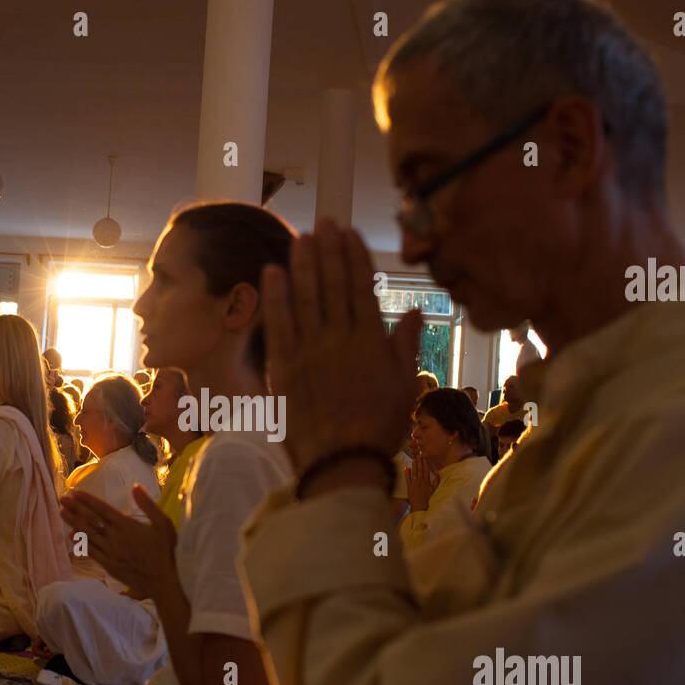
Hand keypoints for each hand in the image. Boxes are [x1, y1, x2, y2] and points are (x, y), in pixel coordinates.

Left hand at [59, 486, 177, 600]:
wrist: (162, 581)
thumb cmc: (165, 551)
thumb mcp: (163, 523)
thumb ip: (148, 504)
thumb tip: (135, 487)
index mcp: (127, 525)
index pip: (102, 509)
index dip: (87, 500)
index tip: (75, 492)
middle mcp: (115, 537)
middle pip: (91, 519)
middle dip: (75, 508)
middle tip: (62, 498)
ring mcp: (110, 552)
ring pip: (87, 534)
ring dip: (73, 522)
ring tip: (62, 512)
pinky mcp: (108, 564)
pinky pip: (90, 551)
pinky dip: (80, 542)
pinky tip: (71, 535)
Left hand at [260, 219, 422, 475]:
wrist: (341, 463)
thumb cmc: (379, 428)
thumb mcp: (404, 386)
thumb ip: (404, 344)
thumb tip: (412, 310)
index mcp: (370, 342)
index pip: (361, 287)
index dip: (354, 256)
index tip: (349, 232)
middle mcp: (339, 339)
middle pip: (332, 284)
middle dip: (328, 250)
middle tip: (324, 222)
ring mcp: (309, 351)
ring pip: (306, 297)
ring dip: (303, 264)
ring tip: (302, 237)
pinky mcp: (283, 367)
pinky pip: (277, 325)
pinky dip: (275, 296)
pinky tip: (272, 271)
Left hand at [405, 454, 439, 511]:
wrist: (420, 507)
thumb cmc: (427, 500)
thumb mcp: (434, 491)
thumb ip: (436, 482)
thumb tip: (438, 474)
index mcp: (427, 482)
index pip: (426, 470)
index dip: (425, 463)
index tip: (424, 457)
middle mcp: (420, 482)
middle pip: (420, 470)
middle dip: (419, 462)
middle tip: (418, 455)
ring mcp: (414, 484)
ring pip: (414, 473)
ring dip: (413, 465)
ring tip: (413, 459)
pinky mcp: (409, 488)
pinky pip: (407, 479)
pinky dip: (406, 473)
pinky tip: (406, 468)